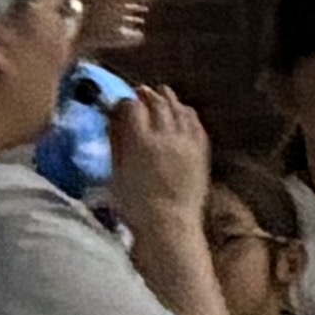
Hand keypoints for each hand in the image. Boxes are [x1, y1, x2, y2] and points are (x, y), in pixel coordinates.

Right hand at [101, 84, 213, 227]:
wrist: (169, 223)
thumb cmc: (134, 204)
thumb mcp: (116, 171)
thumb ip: (116, 141)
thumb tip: (114, 119)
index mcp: (140, 142)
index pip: (132, 107)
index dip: (125, 101)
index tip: (120, 102)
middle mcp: (166, 137)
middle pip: (157, 104)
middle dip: (147, 95)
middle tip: (140, 91)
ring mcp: (187, 143)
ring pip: (179, 110)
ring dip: (169, 99)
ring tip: (162, 93)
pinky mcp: (201, 152)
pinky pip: (196, 125)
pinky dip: (188, 114)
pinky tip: (184, 112)